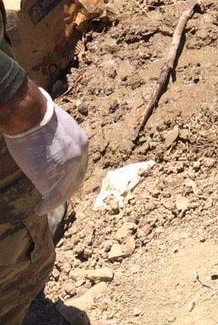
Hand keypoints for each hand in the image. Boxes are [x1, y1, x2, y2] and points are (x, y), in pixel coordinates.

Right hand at [3, 89, 88, 214]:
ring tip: (44, 207)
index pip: (80, 165)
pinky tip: (40, 209)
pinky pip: (51, 194)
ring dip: (54, 200)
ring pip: (62, 189)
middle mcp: (80, 156)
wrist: (29, 115)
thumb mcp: (59, 127)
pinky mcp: (54, 176)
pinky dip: (46, 204)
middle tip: (55, 201)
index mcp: (82, 142)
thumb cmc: (37, 117)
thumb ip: (62, 142)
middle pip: (75, 180)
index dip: (71, 177)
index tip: (64, 185)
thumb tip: (55, 151)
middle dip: (66, 191)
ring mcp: (68, 168)